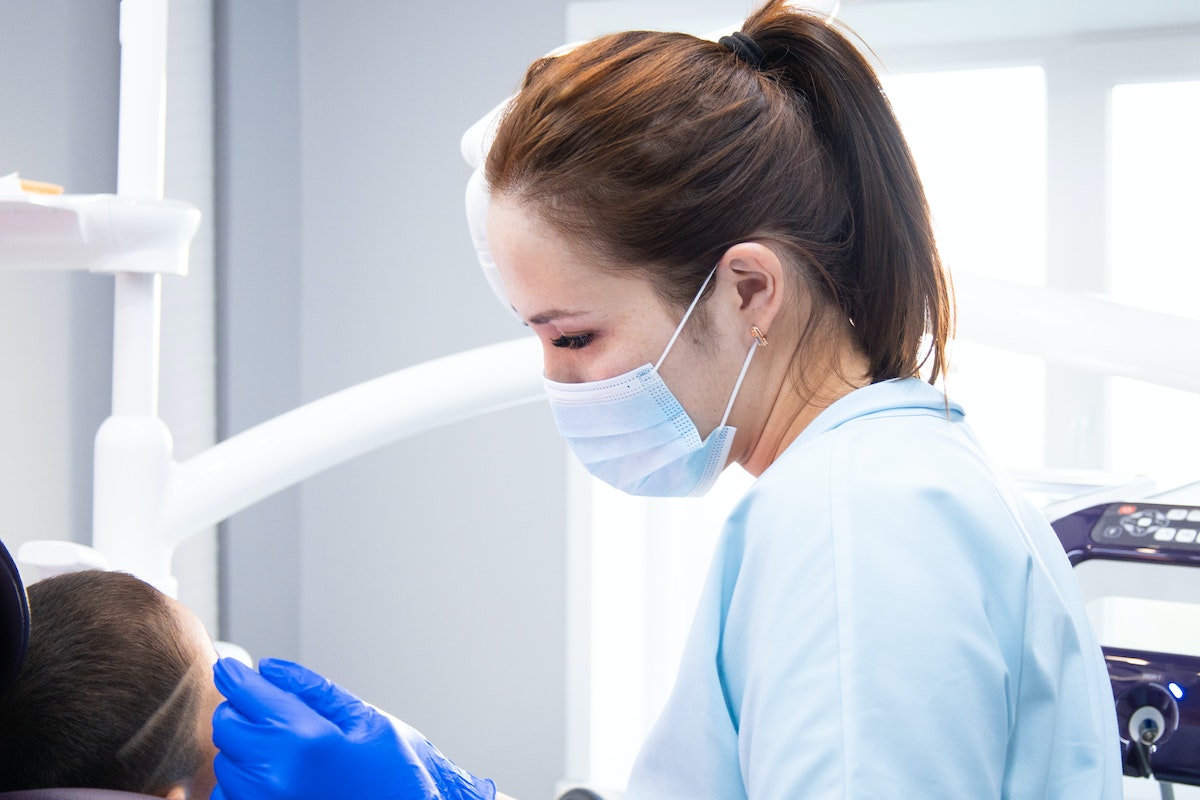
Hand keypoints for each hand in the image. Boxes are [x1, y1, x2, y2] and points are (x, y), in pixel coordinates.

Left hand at [211, 657, 495, 799]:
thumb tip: (269, 669)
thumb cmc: (394, 775)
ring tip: (287, 753)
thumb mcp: (365, 720)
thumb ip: (312, 690)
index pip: (248, 694)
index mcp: (305, 739)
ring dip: (246, 749)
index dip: (236, 676)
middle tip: (272, 712)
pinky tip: (280, 779)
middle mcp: (275, 775)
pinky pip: (231, 794)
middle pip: (227, 726)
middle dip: (244, 712)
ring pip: (226, 761)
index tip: (230, 668)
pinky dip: (246, 781)